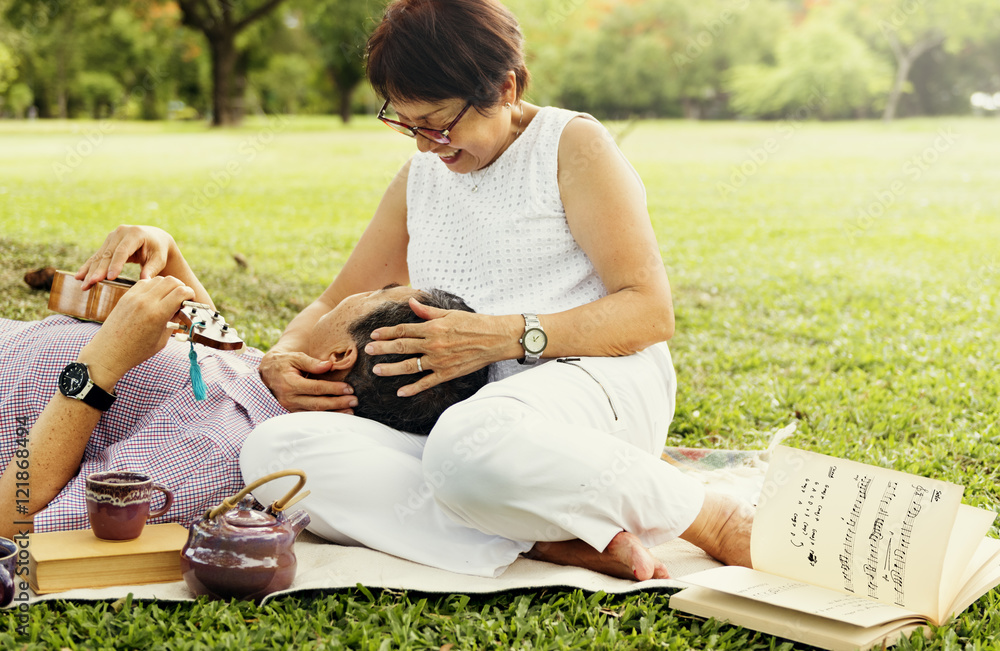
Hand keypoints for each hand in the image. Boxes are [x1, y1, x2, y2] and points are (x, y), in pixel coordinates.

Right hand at [76, 225, 176, 289]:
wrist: (154, 238)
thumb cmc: (158, 250)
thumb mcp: (159, 259)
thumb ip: (152, 269)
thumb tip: (145, 281)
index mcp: (135, 234)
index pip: (123, 251)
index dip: (115, 264)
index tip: (109, 278)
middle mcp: (120, 232)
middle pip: (108, 254)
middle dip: (98, 270)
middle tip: (91, 283)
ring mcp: (112, 236)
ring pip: (99, 256)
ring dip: (90, 271)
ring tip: (83, 284)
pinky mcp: (107, 243)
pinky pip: (97, 256)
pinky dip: (88, 267)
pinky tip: (79, 276)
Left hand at [78, 276, 194, 385]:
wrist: (109, 353)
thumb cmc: (136, 351)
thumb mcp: (162, 339)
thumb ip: (173, 321)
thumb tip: (181, 310)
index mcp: (157, 314)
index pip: (181, 291)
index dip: (190, 294)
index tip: (190, 301)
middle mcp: (146, 302)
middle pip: (171, 281)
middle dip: (181, 287)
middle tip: (181, 299)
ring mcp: (134, 297)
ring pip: (158, 279)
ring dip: (167, 286)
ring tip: (167, 299)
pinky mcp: (126, 297)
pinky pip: (144, 283)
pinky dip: (153, 286)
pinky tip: (154, 298)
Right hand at [259, 350, 357, 412]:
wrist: (266, 373)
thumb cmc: (283, 363)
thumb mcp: (295, 357)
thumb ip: (312, 362)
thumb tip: (329, 365)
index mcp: (290, 383)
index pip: (316, 388)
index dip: (333, 388)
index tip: (349, 388)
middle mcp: (289, 398)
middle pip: (318, 403)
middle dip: (338, 403)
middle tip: (354, 400)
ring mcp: (290, 407)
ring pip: (315, 413)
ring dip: (334, 413)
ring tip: (351, 411)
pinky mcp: (292, 412)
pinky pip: (310, 417)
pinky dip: (325, 417)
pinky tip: (338, 416)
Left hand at [365, 298, 515, 395]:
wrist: (496, 338)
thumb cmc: (475, 323)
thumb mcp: (450, 313)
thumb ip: (428, 311)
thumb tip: (411, 302)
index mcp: (433, 328)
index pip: (404, 329)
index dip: (387, 332)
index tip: (374, 335)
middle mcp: (433, 344)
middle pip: (402, 347)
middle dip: (382, 349)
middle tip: (367, 351)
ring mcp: (439, 361)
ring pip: (409, 366)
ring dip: (391, 369)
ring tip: (377, 370)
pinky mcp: (448, 373)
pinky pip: (426, 383)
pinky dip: (413, 389)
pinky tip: (400, 392)